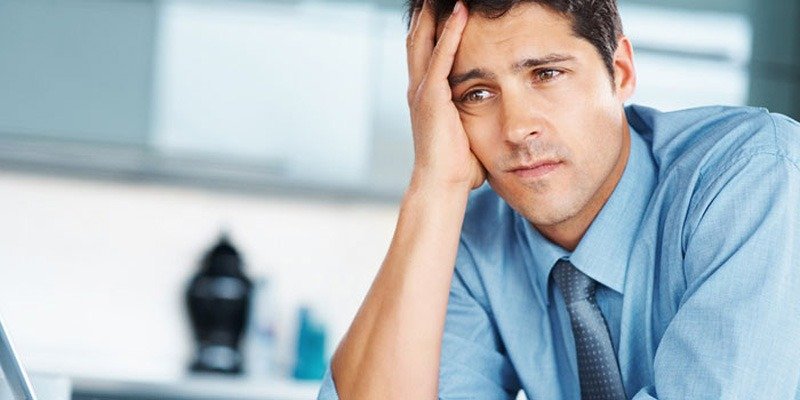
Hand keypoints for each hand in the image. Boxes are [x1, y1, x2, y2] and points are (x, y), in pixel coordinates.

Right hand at [406, 0, 485, 190]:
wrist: (441, 184)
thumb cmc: (457, 167)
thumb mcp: (466, 133)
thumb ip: (474, 119)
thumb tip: (497, 121)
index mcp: (426, 96)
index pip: (425, 52)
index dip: (430, 28)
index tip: (439, 7)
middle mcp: (418, 88)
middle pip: (418, 38)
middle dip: (425, 13)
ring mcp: (422, 90)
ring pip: (424, 39)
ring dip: (433, 14)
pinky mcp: (431, 96)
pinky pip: (441, 55)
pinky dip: (450, 31)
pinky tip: (460, 11)